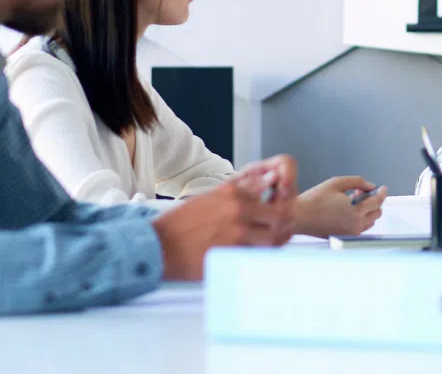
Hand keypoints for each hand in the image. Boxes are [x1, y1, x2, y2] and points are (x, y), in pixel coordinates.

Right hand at [152, 155, 297, 280]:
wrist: (158, 247)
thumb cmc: (180, 224)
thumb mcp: (208, 198)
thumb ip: (237, 192)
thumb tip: (265, 182)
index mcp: (232, 192)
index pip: (271, 190)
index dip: (280, 201)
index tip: (279, 210)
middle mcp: (238, 208)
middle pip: (280, 215)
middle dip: (284, 224)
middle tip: (282, 232)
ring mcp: (238, 231)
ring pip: (274, 237)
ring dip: (276, 243)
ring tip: (270, 247)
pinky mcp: (234, 253)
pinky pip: (260, 255)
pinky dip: (263, 257)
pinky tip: (258, 258)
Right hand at [292, 176, 385, 237]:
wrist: (297, 217)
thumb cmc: (314, 199)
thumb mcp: (336, 183)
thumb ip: (357, 181)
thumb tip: (370, 186)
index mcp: (356, 209)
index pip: (378, 201)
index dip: (382, 192)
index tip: (382, 188)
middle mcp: (356, 223)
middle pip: (377, 212)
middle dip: (373, 200)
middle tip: (361, 192)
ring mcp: (351, 232)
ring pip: (370, 221)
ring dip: (367, 210)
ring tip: (352, 201)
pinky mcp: (344, 237)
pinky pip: (361, 228)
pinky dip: (360, 218)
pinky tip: (348, 211)